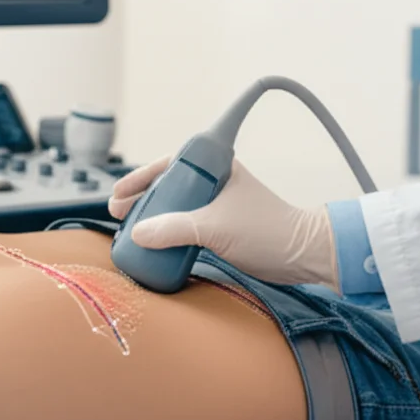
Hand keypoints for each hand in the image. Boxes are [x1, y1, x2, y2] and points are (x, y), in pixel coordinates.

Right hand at [108, 156, 339, 290]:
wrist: (302, 256)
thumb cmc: (267, 231)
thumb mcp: (215, 227)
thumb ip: (175, 229)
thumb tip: (139, 233)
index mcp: (217, 169)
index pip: (171, 164)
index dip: (143, 176)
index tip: (120, 192)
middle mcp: (216, 184)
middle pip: (169, 186)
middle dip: (142, 199)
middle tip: (117, 213)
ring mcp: (218, 207)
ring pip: (175, 208)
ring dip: (152, 218)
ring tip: (129, 229)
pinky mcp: (221, 230)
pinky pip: (185, 228)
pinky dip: (168, 235)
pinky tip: (154, 245)